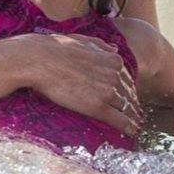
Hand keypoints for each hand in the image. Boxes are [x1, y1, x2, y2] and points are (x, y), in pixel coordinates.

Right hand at [20, 31, 142, 136]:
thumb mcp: (83, 41)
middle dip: (130, 104)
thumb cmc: (56, 49)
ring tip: (134, 125)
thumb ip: (101, 46)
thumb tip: (115, 49)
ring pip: (125, 107)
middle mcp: (115, 75)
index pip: (126, 79)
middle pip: (128, 94)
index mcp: (114, 60)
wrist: (39, 61)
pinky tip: (131, 133)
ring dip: (129, 116)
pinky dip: (127, 127)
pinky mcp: (98, 106)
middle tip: (134, 114)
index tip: (126, 98)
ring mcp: (108, 91)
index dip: (126, 90)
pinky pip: (119, 120)